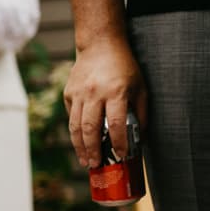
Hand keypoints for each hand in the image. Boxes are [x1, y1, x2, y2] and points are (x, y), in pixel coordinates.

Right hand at [64, 33, 146, 169]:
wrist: (99, 45)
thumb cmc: (124, 67)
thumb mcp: (140, 87)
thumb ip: (140, 112)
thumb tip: (140, 137)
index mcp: (115, 92)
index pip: (115, 124)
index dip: (118, 143)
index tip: (121, 157)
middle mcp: (94, 93)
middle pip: (90, 129)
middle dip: (93, 150)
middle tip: (96, 165)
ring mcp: (78, 94)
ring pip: (76, 126)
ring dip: (79, 146)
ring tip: (85, 161)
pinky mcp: (68, 94)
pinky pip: (71, 117)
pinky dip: (76, 131)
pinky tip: (81, 142)